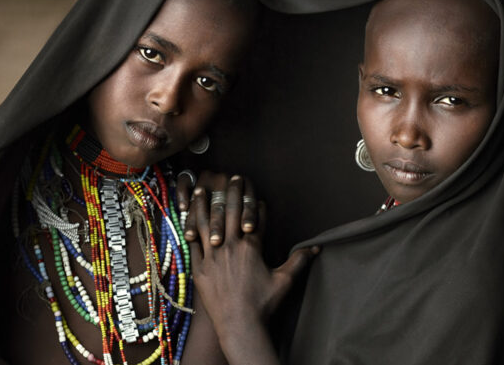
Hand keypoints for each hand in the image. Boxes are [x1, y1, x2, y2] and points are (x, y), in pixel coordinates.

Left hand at [189, 176, 316, 330]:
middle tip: (232, 177)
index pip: (252, 217)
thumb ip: (298, 260)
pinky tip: (187, 216)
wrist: (239, 325)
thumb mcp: (284, 281)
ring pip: (206, 223)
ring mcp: (212, 256)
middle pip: (229, 212)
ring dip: (204, 203)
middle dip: (231, 192)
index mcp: (251, 248)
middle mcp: (230, 247)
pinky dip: (190, 227)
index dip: (253, 202)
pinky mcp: (199, 268)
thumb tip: (316, 247)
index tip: (252, 189)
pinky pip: (192, 242)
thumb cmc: (263, 303)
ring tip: (203, 187)